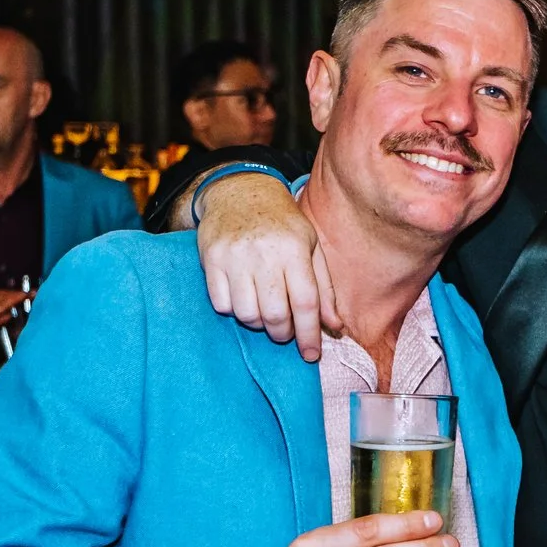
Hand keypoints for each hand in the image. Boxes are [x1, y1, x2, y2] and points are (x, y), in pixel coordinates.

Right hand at [200, 176, 335, 361]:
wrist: (239, 191)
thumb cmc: (281, 224)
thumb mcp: (311, 247)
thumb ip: (323, 288)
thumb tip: (335, 327)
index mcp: (294, 248)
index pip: (305, 302)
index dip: (309, 334)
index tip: (312, 355)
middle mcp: (264, 253)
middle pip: (275, 314)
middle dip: (282, 333)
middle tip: (284, 331)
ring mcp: (234, 256)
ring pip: (246, 314)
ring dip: (257, 324)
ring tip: (263, 311)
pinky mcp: (211, 259)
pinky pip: (221, 304)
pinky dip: (233, 310)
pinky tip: (242, 298)